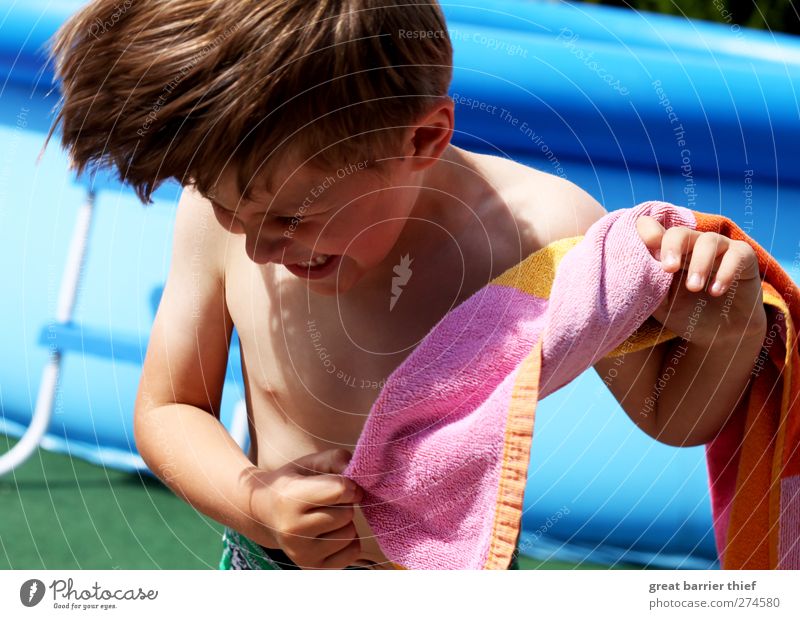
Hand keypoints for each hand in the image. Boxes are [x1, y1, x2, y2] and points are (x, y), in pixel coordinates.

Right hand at [245, 448, 363, 568]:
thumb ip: (336, 459)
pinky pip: (352, 553)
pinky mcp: (312, 568)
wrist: (263, 513)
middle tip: (327, 501)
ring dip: (345, 522)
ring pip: (350, 534)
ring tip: (326, 516)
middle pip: (347, 514)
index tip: (342, 483)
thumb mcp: (309, 463)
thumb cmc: (292, 483)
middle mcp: (292, 530)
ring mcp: (301, 553)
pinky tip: (330, 532)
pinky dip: (348, 541)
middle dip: (344, 504)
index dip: (349, 484)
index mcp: (289, 499)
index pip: (340, 490)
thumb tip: (359, 476)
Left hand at [635, 216, 766, 347]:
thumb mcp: (661, 303)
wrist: (722, 334)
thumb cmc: (687, 314)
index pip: (651, 227)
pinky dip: (725, 272)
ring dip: (699, 264)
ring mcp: (718, 248)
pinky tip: (716, 291)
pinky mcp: (743, 257)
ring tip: (694, 287)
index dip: (647, 231)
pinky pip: (736, 255)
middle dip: (671, 247)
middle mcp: (691, 245)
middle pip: (678, 232)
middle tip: (668, 269)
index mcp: (667, 252)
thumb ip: (649, 284)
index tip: (647, 250)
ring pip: (708, 240)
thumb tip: (637, 268)